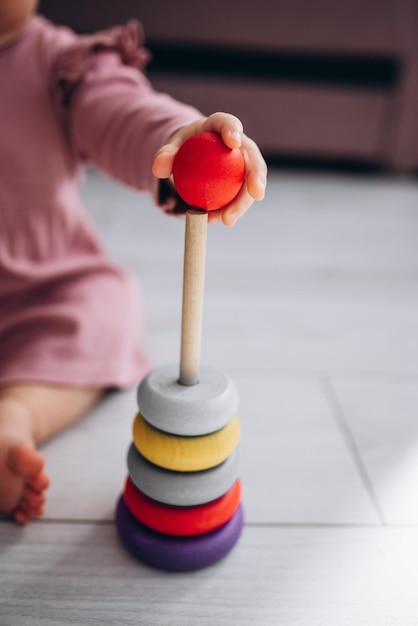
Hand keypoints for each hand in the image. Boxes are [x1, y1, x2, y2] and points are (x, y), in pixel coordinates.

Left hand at [152, 112, 266, 225]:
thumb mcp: (171, 150)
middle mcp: (239, 145)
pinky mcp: (242, 184)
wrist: (191, 161)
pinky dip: (230, 211)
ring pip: (250, 184)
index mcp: (220, 127)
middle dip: (256, 176)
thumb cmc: (183, 151)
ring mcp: (244, 165)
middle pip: (252, 158)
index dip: (233, 130)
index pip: (228, 124)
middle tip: (256, 194)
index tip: (233, 143)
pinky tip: (218, 221)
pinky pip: (239, 199)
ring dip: (242, 204)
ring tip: (228, 220)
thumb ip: (164, 155)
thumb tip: (159, 168)